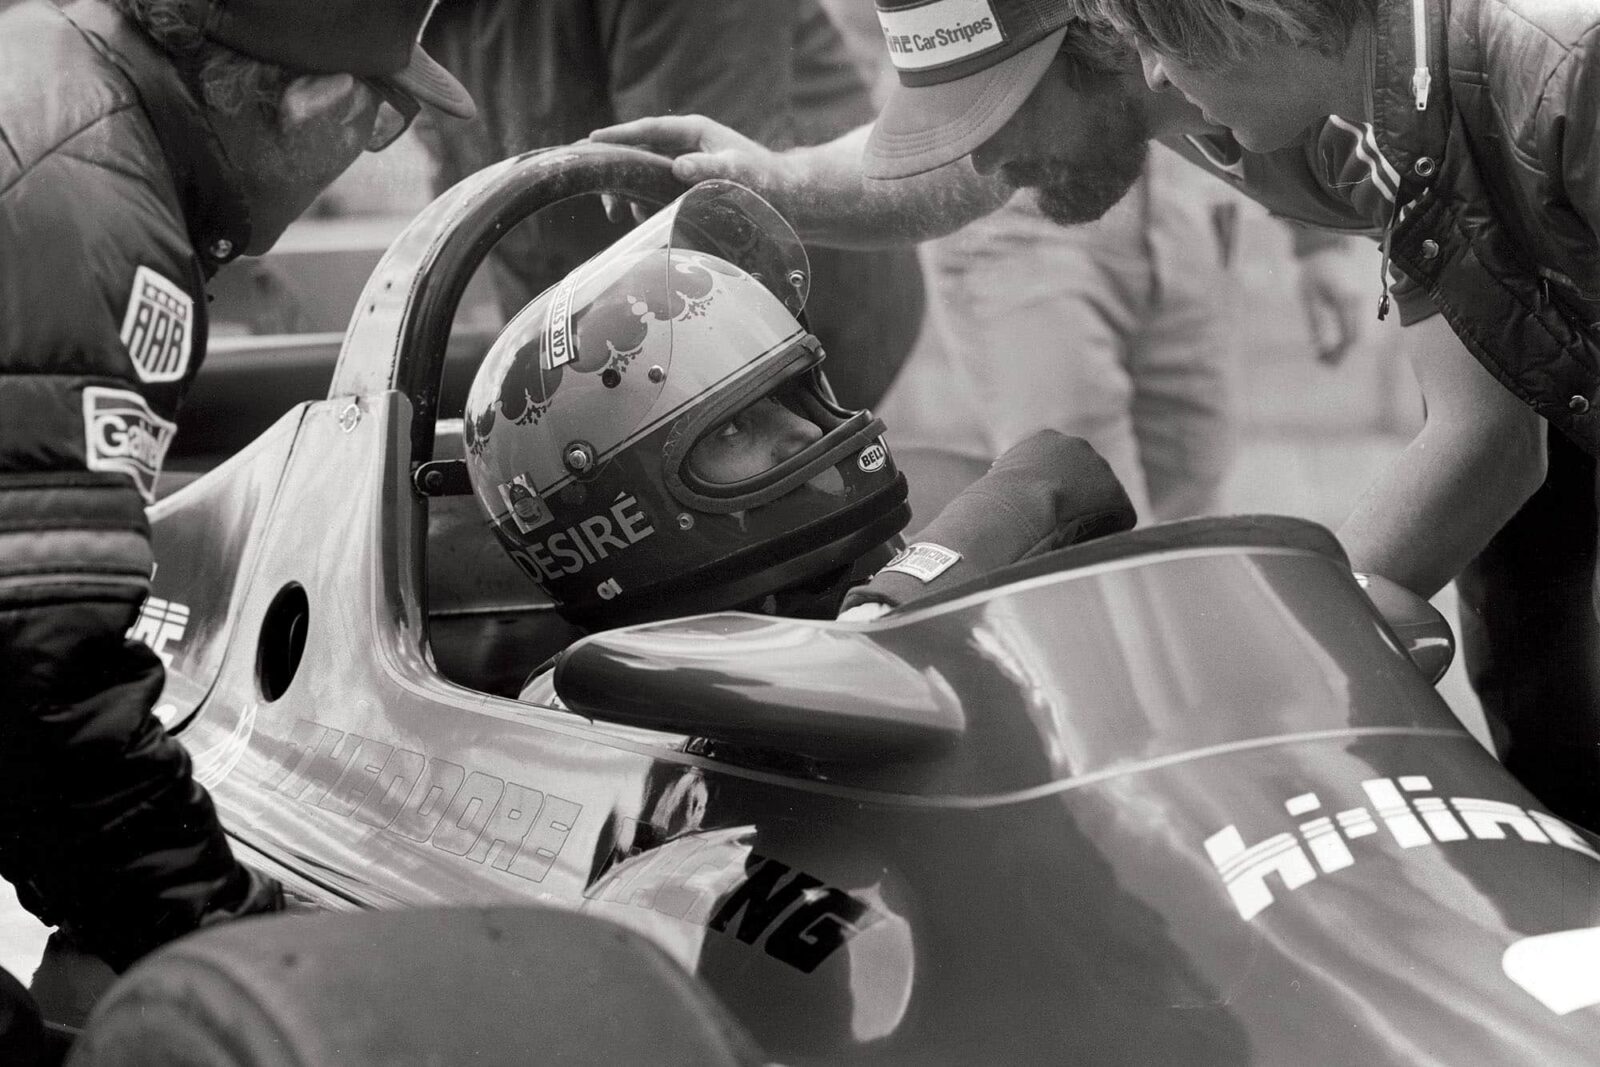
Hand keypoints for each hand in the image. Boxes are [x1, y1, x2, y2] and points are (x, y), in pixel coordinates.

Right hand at [590, 114, 790, 199]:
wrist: (785, 198)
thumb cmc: (763, 180)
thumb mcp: (736, 172)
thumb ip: (708, 168)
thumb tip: (679, 167)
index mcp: (694, 131)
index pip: (648, 130)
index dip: (619, 135)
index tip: (591, 140)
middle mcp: (686, 145)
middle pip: (640, 151)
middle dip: (616, 169)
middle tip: (601, 194)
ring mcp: (686, 164)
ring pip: (644, 173)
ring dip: (627, 191)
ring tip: (616, 214)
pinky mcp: (688, 184)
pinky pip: (655, 190)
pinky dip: (643, 203)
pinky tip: (638, 220)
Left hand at [1295, 243, 1368, 364]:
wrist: (1326, 251)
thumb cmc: (1313, 272)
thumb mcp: (1308, 296)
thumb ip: (1315, 320)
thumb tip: (1318, 346)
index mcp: (1346, 300)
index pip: (1350, 335)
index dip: (1337, 352)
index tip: (1320, 360)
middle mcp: (1358, 302)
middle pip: (1355, 338)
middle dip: (1339, 354)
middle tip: (1320, 362)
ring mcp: (1361, 302)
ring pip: (1357, 333)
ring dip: (1341, 349)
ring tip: (1321, 357)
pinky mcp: (1358, 303)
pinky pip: (1354, 325)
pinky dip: (1344, 338)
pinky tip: (1329, 344)